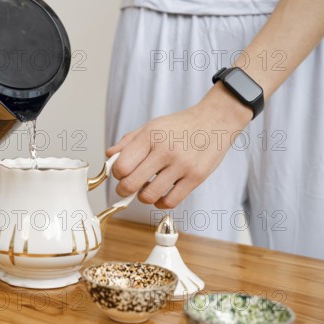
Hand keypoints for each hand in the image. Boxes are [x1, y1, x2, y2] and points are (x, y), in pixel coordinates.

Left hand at [106, 83, 252, 208]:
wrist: (215, 121)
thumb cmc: (179, 125)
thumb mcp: (151, 126)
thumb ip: (128, 142)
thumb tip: (108, 156)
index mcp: (150, 136)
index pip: (121, 166)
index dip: (117, 173)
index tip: (121, 173)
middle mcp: (165, 151)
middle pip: (131, 184)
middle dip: (124, 190)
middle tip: (126, 188)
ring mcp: (182, 165)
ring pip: (149, 196)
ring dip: (143, 196)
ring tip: (147, 188)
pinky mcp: (196, 178)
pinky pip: (170, 202)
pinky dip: (160, 202)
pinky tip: (161, 194)